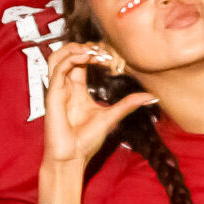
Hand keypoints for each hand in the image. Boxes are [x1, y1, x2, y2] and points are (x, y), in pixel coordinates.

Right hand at [44, 43, 157, 167]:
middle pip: (68, 53)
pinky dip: (71, 59)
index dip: (95, 52)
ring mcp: (57, 89)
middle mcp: (65, 86)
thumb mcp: (112, 116)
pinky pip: (57, 69)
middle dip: (86, 47)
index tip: (112, 57)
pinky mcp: (52, 95)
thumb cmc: (86, 140)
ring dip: (75, 48)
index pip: (81, 60)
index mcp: (77, 88)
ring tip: (94, 51)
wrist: (72, 157)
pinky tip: (87, 58)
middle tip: (105, 52)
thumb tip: (151, 97)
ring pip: (57, 56)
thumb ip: (128, 104)